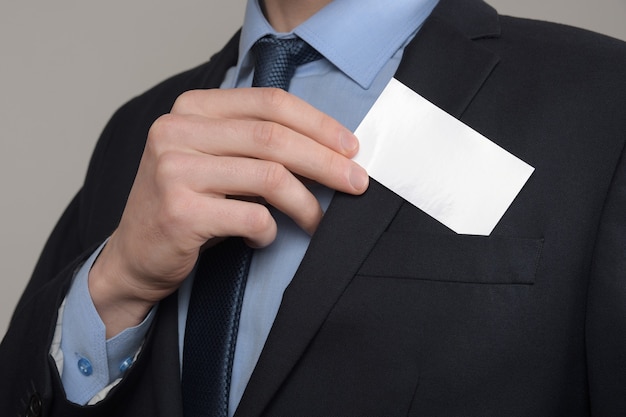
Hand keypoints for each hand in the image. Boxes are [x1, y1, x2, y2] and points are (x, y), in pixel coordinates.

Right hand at [88, 88, 368, 336]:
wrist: (134, 255)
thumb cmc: (185, 205)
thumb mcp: (213, 159)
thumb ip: (254, 143)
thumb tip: (329, 148)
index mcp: (190, 108)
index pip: (269, 102)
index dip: (318, 123)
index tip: (350, 147)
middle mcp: (177, 131)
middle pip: (274, 137)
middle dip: (326, 161)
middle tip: (357, 182)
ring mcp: (174, 170)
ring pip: (269, 176)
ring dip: (307, 203)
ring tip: (317, 221)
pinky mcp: (179, 212)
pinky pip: (252, 217)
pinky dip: (270, 231)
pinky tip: (265, 238)